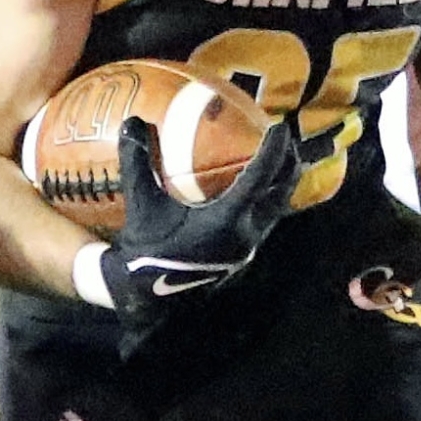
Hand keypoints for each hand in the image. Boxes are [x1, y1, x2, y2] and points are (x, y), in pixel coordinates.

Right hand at [97, 116, 303, 356]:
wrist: (148, 299)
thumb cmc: (147, 251)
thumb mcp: (142, 205)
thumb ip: (138, 162)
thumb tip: (132, 121)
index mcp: (228, 220)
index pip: (260, 177)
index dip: (273, 149)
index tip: (280, 126)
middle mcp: (247, 233)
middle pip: (282, 193)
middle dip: (288, 163)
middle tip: (283, 138)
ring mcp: (248, 247)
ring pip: (277, 208)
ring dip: (280, 183)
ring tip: (275, 159)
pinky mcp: (243, 254)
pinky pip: (266, 219)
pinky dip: (266, 198)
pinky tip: (253, 189)